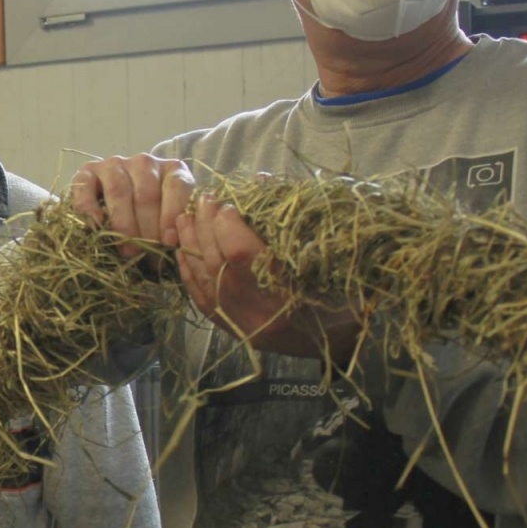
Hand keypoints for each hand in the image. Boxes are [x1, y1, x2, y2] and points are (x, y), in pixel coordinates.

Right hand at [69, 153, 195, 261]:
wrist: (121, 208)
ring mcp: (114, 165)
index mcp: (171, 170)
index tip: (169, 241)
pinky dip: (89, 205)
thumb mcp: (171, 222)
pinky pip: (85, 185)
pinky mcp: (87, 172)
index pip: (176, 185)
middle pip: (146, 194)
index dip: (172, 214)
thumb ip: (176, 228)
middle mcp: (144, 162)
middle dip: (146, 228)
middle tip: (144, 254)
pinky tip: (96, 224)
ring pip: (118, 191)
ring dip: (122, 223)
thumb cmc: (153, 221)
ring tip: (125, 249)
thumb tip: (171, 242)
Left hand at [176, 194, 360, 360]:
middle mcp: (258, 314)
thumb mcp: (333, 261)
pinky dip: (189, 272)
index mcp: (287, 295)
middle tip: (204, 201)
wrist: (335, 346)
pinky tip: (184, 251)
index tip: (228, 206)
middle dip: (206, 228)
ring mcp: (241, 325)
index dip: (228, 225)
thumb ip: (299, 222)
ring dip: (192, 245)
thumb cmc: (342, 300)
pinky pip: (201, 299)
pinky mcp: (232, 330)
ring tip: (187, 217)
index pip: (241, 255)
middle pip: (217, 264)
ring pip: (204, 280)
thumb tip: (262, 181)